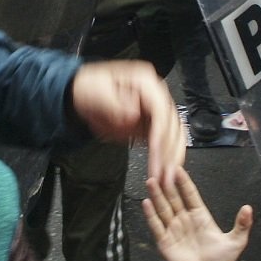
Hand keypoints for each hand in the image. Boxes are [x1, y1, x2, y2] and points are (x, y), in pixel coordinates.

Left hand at [70, 60, 185, 183]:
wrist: (85, 95)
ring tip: (167, 178)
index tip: (157, 149)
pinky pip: (166, 143)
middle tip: (165, 173)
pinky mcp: (153, 125)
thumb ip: (115, 104)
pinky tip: (164, 172)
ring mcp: (156, 110)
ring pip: (175, 136)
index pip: (161, 109)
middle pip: (173, 124)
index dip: (161, 131)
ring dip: (172, 159)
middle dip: (170, 151)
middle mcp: (156, 95)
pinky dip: (166, 158)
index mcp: (145, 82)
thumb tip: (134, 114)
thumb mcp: (98, 93)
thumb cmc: (91, 89)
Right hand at [143, 167, 254, 260]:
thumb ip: (242, 225)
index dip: (184, 182)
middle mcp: (185, 219)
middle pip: (174, 198)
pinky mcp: (165, 242)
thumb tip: (248, 208)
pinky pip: (157, 226)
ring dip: (157, 195)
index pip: (190, 195)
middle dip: (167, 185)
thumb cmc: (222, 260)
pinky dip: (151, 215)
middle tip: (160, 170)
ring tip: (151, 181)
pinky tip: (146, 203)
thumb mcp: (236, 242)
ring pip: (163, 209)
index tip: (178, 169)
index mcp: (200, 215)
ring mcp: (173, 229)